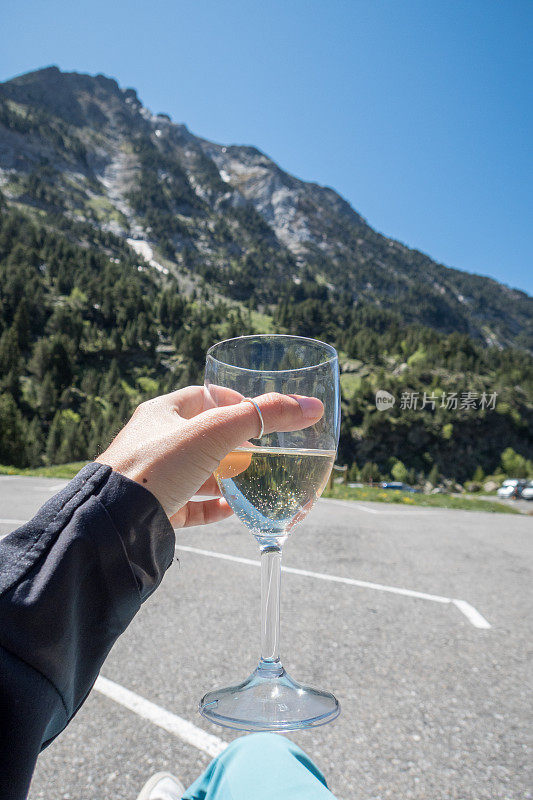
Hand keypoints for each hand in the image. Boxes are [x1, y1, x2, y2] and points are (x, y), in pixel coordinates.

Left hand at [96, 386, 322, 528]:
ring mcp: (155, 478)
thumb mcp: (215, 433)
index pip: (204, 396)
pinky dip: (214, 507)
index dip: (234, 401)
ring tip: (256, 481)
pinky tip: (234, 510)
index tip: (260, 415)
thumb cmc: (158, 465)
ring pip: (199, 473)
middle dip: (236, 445)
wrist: (116, 521)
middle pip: (205, 437)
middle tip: (265, 452)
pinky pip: (191, 506)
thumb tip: (311, 406)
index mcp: (163, 413)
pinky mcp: (157, 509)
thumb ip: (263, 417)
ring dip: (227, 477)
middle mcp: (156, 443)